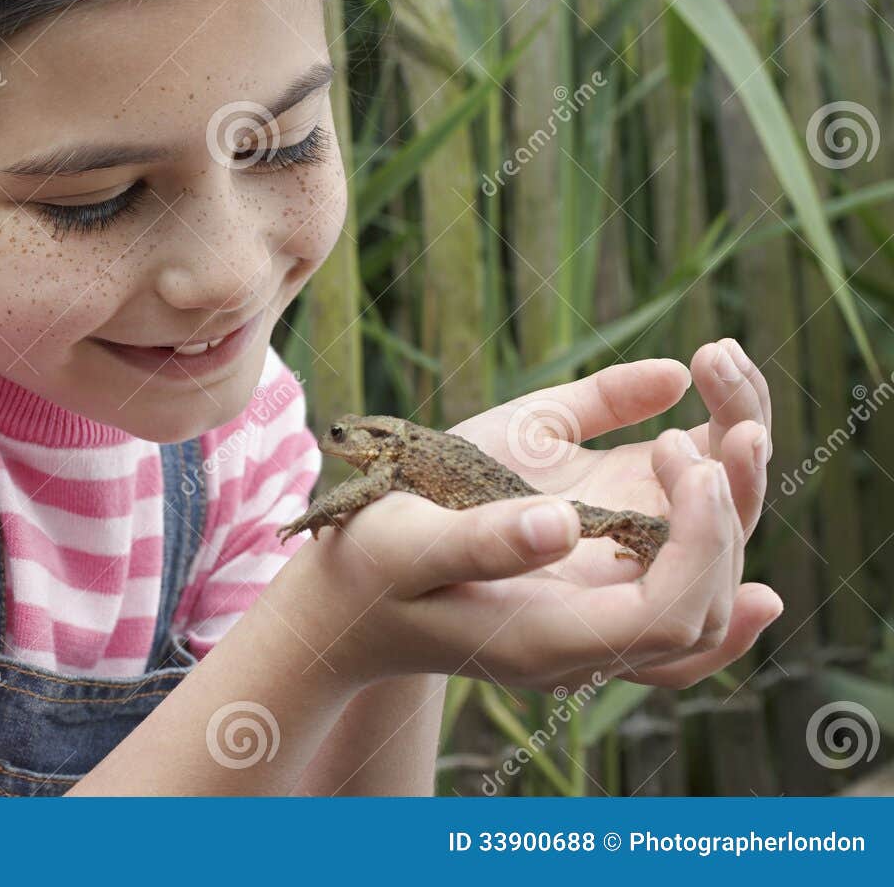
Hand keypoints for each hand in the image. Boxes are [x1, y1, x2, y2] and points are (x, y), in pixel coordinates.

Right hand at [282, 339, 781, 692]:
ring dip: (731, 520)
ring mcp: (587, 632)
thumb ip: (483, 541)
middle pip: (703, 611)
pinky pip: (676, 604)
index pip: (669, 612)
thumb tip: (564, 523)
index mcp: (544, 639)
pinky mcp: (585, 603)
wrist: (344, 608)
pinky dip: (715, 552)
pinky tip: (726, 498)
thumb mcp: (408, 545)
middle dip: (727, 518)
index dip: (702, 538)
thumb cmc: (365, 572)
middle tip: (706, 430)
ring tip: (728, 427)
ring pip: (702, 608)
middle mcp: (581, 649)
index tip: (683, 452)